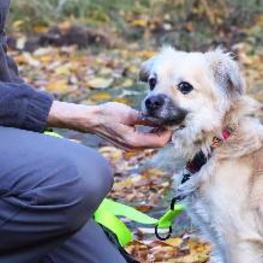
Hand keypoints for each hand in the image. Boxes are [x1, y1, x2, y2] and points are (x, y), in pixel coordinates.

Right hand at [48, 101, 172, 151]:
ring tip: (162, 119)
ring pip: (151, 142)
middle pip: (157, 143)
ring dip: (158, 132)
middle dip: (165, 132)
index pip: (159, 142)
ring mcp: (130, 147)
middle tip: (170, 118)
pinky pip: (144, 140)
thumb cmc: (107, 114)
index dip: (168, 132)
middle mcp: (133, 148)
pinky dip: (150, 133)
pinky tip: (152, 122)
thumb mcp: (129, 114)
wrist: (91, 119)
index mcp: (134, 141)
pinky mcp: (127, 143)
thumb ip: (146, 118)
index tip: (172, 120)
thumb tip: (161, 119)